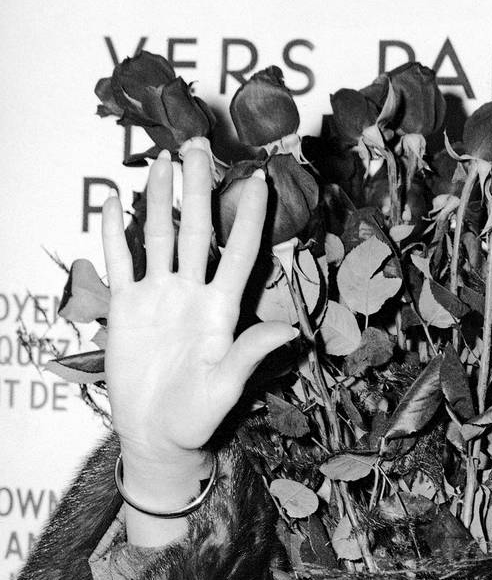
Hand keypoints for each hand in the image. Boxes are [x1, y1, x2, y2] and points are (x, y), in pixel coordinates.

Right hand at [101, 142, 296, 480]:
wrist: (156, 435)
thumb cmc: (197, 417)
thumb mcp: (226, 387)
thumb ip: (251, 354)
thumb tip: (289, 331)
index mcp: (221, 309)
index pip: (240, 253)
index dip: (249, 218)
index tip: (259, 180)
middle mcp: (192, 293)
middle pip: (197, 230)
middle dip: (200, 188)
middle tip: (201, 145)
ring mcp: (159, 297)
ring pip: (159, 236)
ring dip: (160, 199)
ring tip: (164, 161)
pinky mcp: (127, 307)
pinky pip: (121, 262)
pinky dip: (114, 234)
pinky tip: (113, 204)